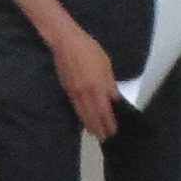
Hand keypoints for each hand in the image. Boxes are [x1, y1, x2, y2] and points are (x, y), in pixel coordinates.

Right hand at [48, 18, 119, 141]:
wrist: (66, 43)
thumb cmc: (89, 50)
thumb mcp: (106, 65)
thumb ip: (110, 84)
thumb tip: (114, 99)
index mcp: (98, 86)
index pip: (105, 111)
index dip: (109, 123)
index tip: (113, 131)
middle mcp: (87, 92)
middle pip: (94, 116)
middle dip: (99, 128)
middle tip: (104, 138)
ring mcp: (75, 92)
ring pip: (83, 114)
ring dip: (89, 125)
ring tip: (94, 133)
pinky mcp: (67, 89)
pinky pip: (75, 107)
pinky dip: (80, 116)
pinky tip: (83, 120)